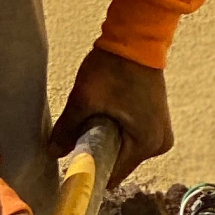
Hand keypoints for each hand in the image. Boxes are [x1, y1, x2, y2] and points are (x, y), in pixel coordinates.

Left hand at [49, 46, 172, 184]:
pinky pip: (131, 138)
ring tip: (95, 116)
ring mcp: (160, 133)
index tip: (71, 162)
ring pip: (122, 150)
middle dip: (97, 151)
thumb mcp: (83, 100)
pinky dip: (115, 131)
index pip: (112, 174)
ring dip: (105, 140)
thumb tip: (54, 151)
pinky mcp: (156, 123)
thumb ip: (67, 130)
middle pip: (118, 162)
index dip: (90, 169)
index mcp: (146, 143)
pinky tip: (106, 113)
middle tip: (82, 127)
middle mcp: (158, 144)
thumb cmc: (113, 68)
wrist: (136, 40)